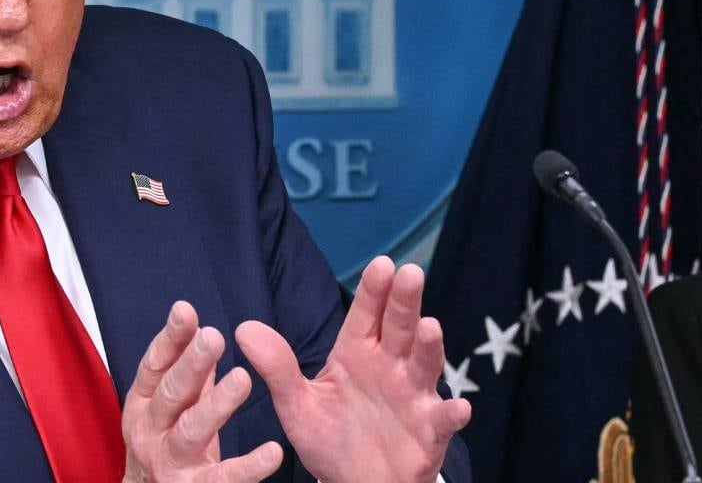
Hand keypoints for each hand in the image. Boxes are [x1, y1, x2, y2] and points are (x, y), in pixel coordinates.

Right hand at [122, 301, 283, 482]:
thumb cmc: (167, 445)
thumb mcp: (172, 407)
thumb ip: (191, 375)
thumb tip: (203, 330)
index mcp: (144, 404)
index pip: (155, 366)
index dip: (170, 338)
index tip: (186, 310)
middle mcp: (151, 431)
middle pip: (171, 394)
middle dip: (192, 364)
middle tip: (213, 336)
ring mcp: (170, 463)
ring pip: (192, 431)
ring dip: (216, 405)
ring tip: (242, 379)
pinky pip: (223, 479)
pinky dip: (248, 467)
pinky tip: (273, 451)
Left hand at [236, 257, 470, 482]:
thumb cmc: (329, 438)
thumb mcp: (296, 404)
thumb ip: (276, 368)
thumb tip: (243, 329)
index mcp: (357, 353)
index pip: (366, 315)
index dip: (374, 291)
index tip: (381, 264)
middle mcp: (389, 367)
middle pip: (399, 327)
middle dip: (405, 301)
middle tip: (410, 273)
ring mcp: (412, 397)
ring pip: (423, 365)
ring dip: (429, 347)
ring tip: (430, 327)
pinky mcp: (428, 432)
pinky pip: (441, 421)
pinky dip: (451, 413)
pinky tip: (458, 406)